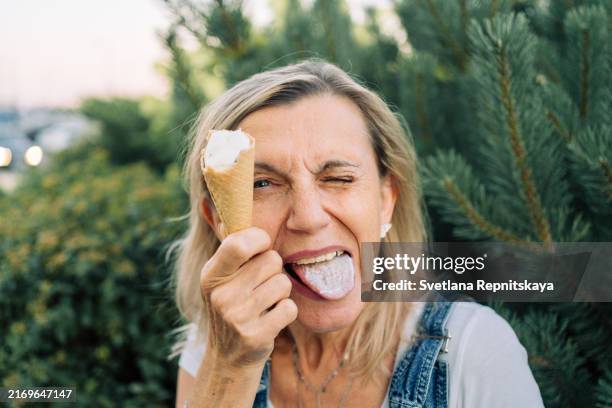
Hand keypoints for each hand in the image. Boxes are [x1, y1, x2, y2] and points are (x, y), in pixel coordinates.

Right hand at [199, 227, 297, 367]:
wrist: (227, 358)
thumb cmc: (231, 306)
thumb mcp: (220, 278)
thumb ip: (230, 249)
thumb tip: (222, 206)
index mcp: (211, 275)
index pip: (239, 243)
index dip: (259, 240)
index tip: (261, 246)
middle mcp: (220, 295)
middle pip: (271, 260)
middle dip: (273, 271)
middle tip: (260, 286)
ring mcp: (237, 317)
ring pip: (283, 283)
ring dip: (280, 293)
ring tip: (264, 303)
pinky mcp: (256, 335)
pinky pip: (289, 308)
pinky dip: (286, 312)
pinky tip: (270, 319)